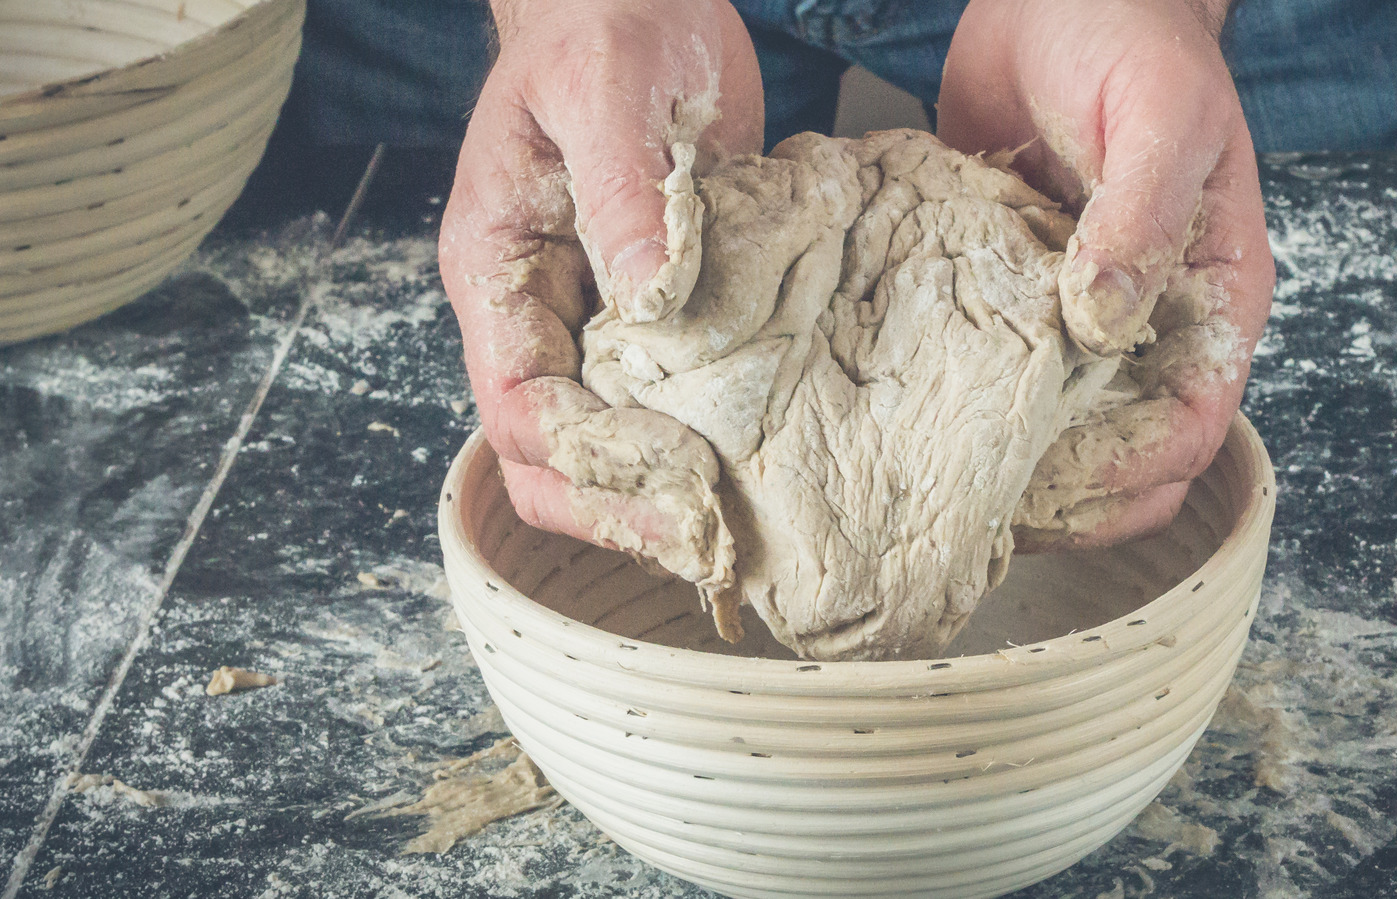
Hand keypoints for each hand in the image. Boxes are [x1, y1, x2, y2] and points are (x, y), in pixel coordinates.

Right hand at [439, 0, 761, 563]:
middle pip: (553, 452)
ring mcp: (596, 316)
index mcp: (499, 268)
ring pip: (610, 437)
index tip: (678, 478)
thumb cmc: (604, 29)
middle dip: (619, 506)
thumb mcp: (606, 95)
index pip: (519, 407)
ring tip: (737, 523)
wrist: (639, 0)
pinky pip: (668, 395)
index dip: (589, 462)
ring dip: (663, 485)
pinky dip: (703, 433)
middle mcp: (539, 308)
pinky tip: (761, 455)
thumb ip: (620, 196)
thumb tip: (653, 302)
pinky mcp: (658, 308)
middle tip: (707, 542)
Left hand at [939, 0, 1273, 548]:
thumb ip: (1142, 215)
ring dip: (1014, 462)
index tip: (1068, 482)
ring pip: (1056, 427)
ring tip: (947, 482)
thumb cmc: (1131, 40)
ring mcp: (1073, 315)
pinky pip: (993, 370)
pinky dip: (965, 402)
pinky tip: (916, 417)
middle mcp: (1147, 319)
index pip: (1195, 423)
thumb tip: (1105, 321)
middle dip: (1076, 495)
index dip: (1140, 470)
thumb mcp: (1159, 116)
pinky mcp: (1009, 295)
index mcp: (1212, 293)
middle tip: (992, 506)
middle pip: (1128, 451)